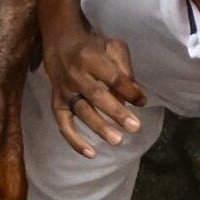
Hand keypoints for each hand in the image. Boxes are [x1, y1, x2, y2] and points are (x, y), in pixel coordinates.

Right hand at [46, 34, 146, 157]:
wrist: (60, 45)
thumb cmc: (93, 48)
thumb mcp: (112, 46)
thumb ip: (125, 68)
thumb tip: (135, 95)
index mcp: (91, 58)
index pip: (113, 77)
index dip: (128, 90)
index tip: (142, 101)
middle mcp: (76, 75)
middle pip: (97, 95)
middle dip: (116, 112)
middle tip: (135, 127)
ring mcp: (65, 91)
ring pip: (82, 111)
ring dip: (99, 127)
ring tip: (117, 141)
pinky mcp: (57, 103)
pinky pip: (63, 125)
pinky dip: (75, 141)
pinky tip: (91, 154)